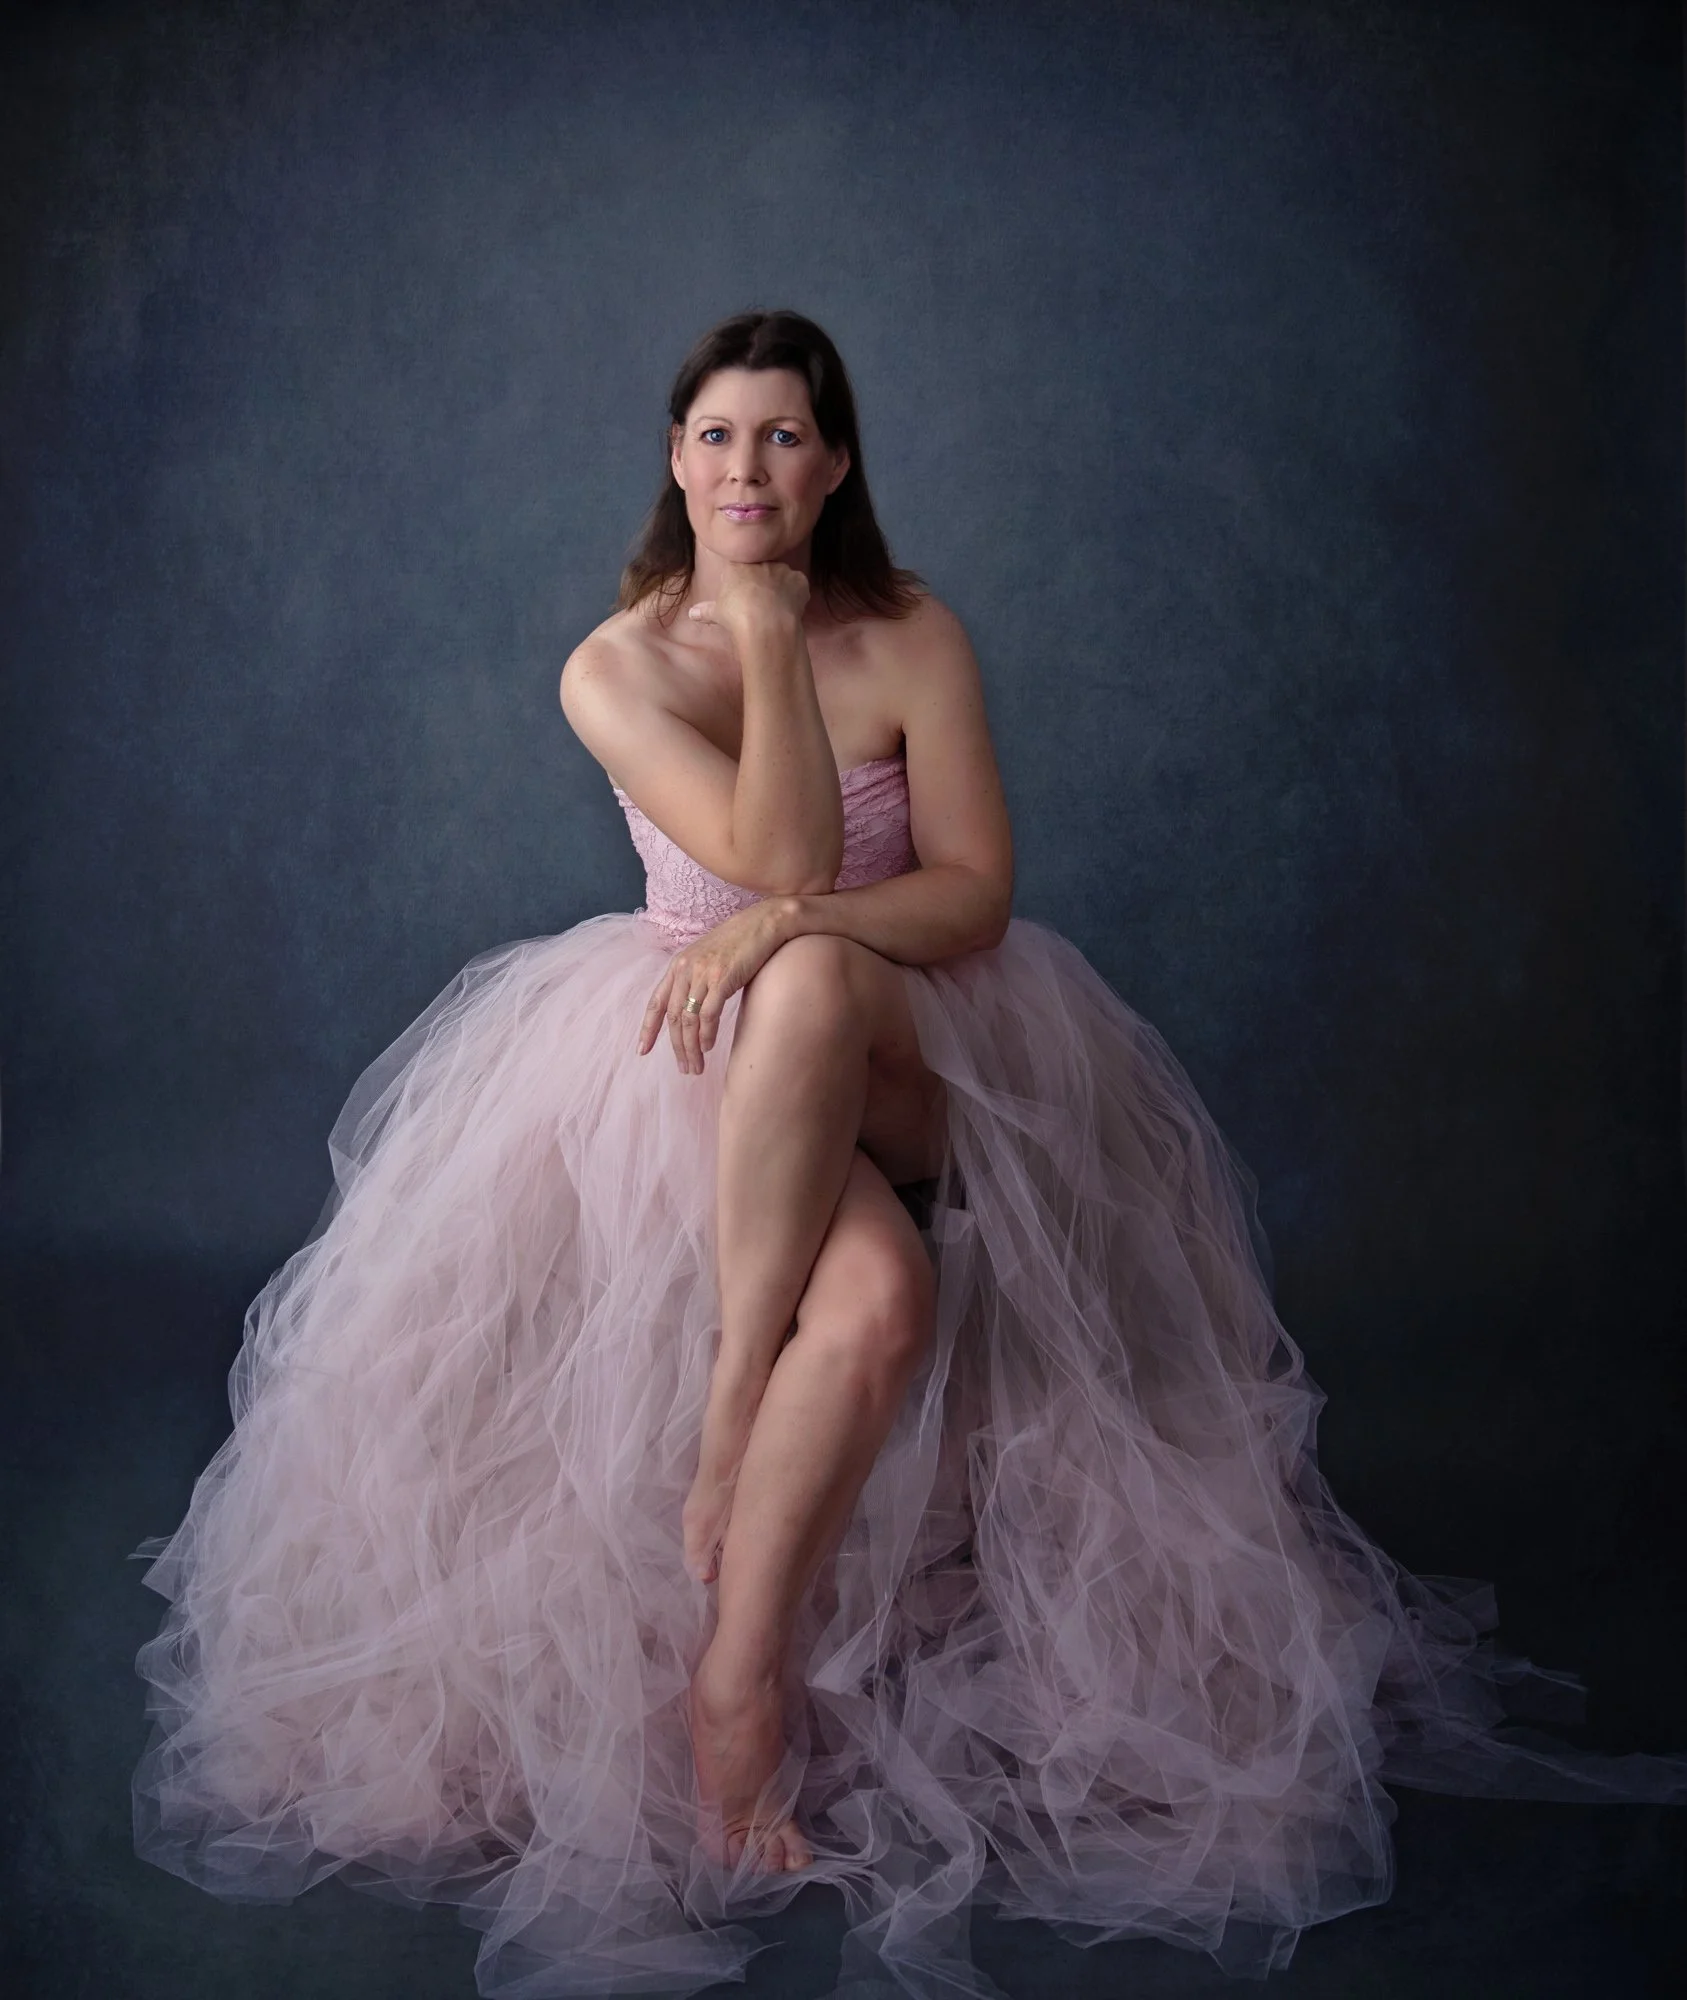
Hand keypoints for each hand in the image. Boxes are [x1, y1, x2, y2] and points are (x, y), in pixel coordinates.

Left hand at [637, 898, 793, 1074]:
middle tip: (684, 1068)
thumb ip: (696, 979)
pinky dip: (706, 1034)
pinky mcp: (721, 978)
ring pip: (688, 1020)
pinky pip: (708, 1014)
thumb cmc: (740, 942)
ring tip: (697, 1066)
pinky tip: (708, 1047)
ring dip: (691, 1048)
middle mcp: (685, 968)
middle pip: (672, 1017)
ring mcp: (702, 973)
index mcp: (678, 965)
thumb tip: (693, 1010)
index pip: (656, 1002)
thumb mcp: (709, 959)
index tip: (642, 1050)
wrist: (764, 923)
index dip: (648, 1028)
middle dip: (676, 1047)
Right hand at [686, 561, 809, 645]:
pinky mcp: (800, 579)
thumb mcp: (717, 612)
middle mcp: (762, 561)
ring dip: (780, 587)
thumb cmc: (736, 613)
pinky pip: (799, 585)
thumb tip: (691, 614)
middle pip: (763, 568)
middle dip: (762, 581)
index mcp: (739, 564)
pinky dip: (796, 595)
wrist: (764, 621)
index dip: (742, 579)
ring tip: (777, 608)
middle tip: (760, 602)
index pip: (740, 564)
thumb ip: (706, 610)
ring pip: (782, 575)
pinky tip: (791, 609)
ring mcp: (782, 569)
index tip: (742, 592)